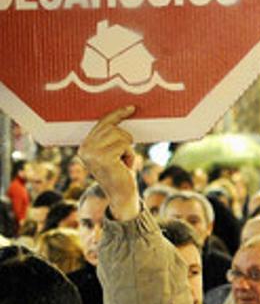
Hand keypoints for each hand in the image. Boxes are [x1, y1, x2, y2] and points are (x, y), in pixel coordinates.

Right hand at [79, 106, 139, 220]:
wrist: (122, 196)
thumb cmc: (121, 173)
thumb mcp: (113, 153)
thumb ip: (111, 138)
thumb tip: (125, 113)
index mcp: (84, 146)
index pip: (102, 124)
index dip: (117, 114)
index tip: (131, 108)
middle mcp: (84, 148)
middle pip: (113, 128)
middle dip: (125, 140)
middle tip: (124, 156)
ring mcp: (92, 153)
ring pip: (121, 136)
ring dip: (128, 149)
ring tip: (123, 162)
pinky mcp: (103, 158)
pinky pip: (125, 145)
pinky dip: (131, 155)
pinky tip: (125, 166)